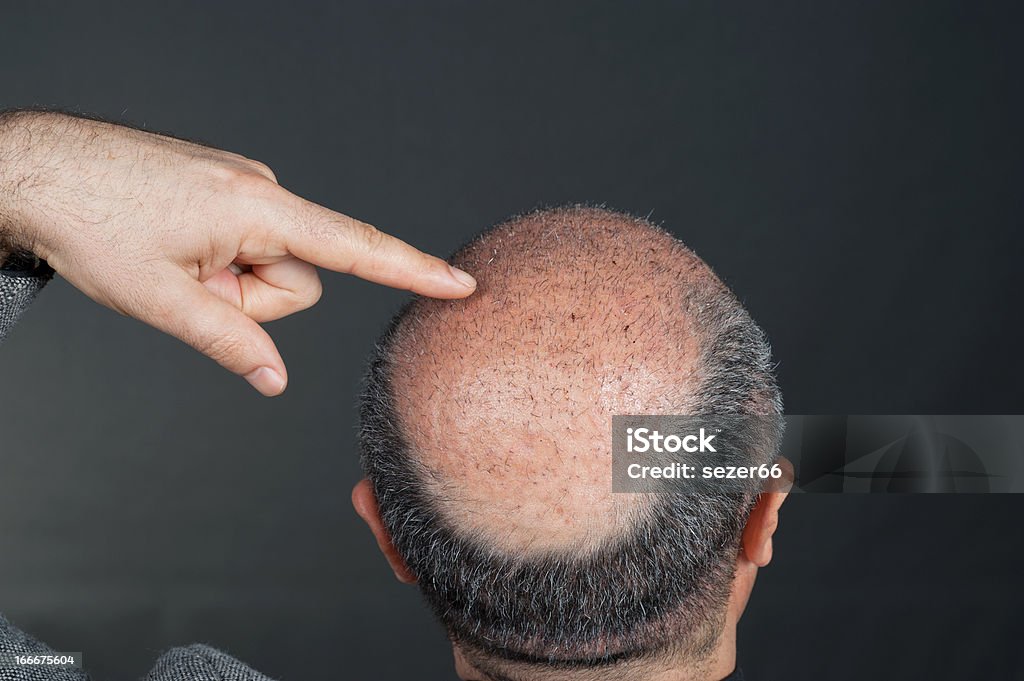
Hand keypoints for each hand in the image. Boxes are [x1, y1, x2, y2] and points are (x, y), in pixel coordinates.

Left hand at [0, 111, 475, 394]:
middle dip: (249, 298)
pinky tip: (173, 243)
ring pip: (266, 263)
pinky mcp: (224, 187)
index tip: (460, 282)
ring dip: (227, 280)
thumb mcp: (161, 299)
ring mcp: (242, 185)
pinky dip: (217, 258)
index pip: (353, 246)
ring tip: (174, 261)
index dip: (411, 269)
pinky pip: (244, 240)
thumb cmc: (91, 222)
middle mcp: (260, 188)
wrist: (35, 167)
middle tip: (188, 285)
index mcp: (256, 207)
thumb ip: (230, 342)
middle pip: (294, 278)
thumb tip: (277, 382)